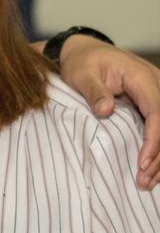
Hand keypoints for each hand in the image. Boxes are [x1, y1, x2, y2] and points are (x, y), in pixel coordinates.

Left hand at [58, 35, 159, 187]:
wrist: (85, 51)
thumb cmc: (82, 62)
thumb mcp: (81, 74)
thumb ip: (94, 91)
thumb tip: (105, 111)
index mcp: (141, 77)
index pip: (157, 111)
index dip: (154, 139)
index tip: (142, 163)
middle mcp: (157, 84)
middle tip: (144, 180)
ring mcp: (158, 94)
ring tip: (148, 181)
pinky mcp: (153, 103)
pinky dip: (158, 148)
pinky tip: (153, 168)